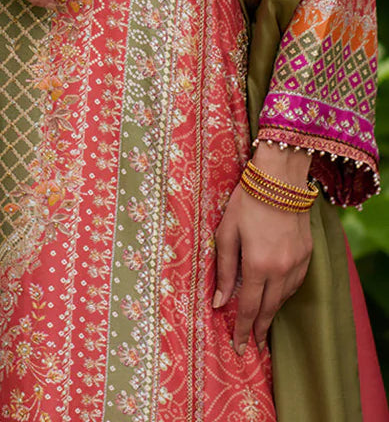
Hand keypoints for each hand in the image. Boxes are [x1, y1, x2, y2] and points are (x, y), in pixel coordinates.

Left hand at [213, 156, 312, 354]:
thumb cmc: (246, 201)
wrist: (279, 178)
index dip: (244, 330)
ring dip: (273, 312)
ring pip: (284, 297)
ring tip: (263, 324)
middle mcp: (281, 269)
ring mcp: (297, 262)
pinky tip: (277, 295)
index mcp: (258, 265)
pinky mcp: (307, 253)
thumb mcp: (226, 232)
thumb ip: (223, 269)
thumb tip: (219, 302)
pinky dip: (285, 294)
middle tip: (253, 346)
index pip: (250, 308)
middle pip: (270, 308)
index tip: (239, 348)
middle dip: (260, 330)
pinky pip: (296, 283)